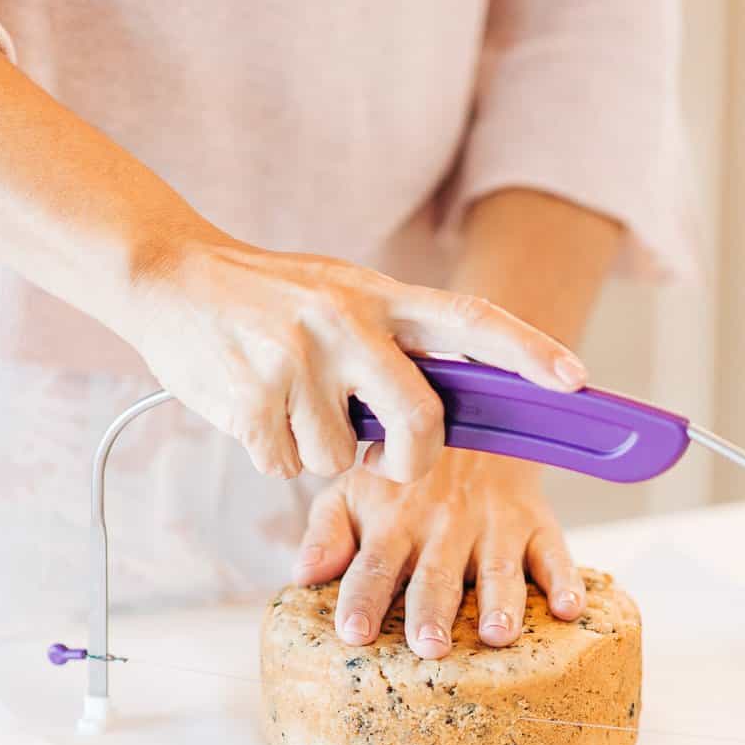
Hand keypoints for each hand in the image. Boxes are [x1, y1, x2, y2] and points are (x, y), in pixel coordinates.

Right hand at [129, 238, 586, 484]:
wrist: (166, 278)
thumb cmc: (267, 301)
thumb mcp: (340, 297)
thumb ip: (394, 343)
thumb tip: (449, 415)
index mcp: (378, 294)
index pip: (471, 321)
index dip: (529, 352)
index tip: (578, 382)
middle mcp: (346, 323)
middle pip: (421, 421)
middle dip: (412, 461)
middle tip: (389, 463)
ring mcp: (298, 361)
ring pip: (342, 456)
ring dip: (317, 449)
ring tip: (285, 400)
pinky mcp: (252, 400)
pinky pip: (288, 466)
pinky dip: (273, 453)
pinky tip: (253, 408)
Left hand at [291, 448, 584, 656]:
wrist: (469, 411)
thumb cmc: (400, 471)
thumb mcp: (353, 488)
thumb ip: (327, 532)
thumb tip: (302, 577)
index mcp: (393, 522)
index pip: (373, 565)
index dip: (363, 599)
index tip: (354, 634)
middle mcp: (443, 525)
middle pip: (436, 574)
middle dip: (433, 610)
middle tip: (429, 646)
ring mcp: (493, 524)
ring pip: (497, 568)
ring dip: (501, 602)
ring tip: (498, 635)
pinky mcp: (535, 521)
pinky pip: (554, 551)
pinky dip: (566, 580)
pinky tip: (570, 609)